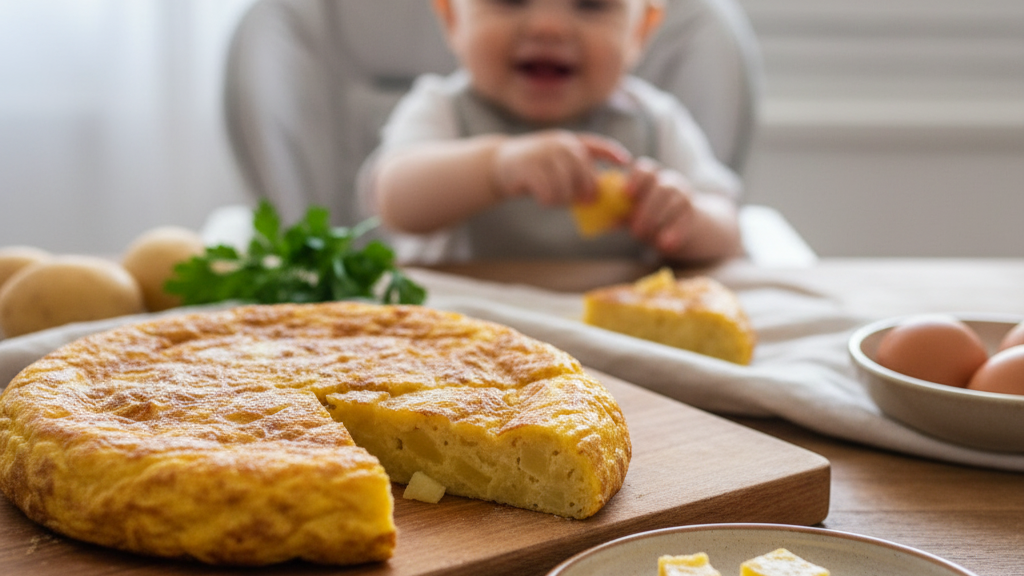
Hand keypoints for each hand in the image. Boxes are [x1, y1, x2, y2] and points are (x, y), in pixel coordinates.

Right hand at [493, 131, 630, 205]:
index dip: (612, 153)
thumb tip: (597, 195)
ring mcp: (544, 154)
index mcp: (570, 141)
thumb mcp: (557, 161)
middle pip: (584, 174)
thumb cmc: (535, 167)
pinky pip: (549, 194)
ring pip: (566, 187)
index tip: (626, 162)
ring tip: (554, 198)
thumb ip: (576, 170)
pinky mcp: (529, 167)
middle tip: (579, 200)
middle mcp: (560, 144)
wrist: (501, 162)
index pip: (596, 145)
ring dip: (563, 200)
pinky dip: (548, 201)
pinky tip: (542, 198)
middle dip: (585, 192)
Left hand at [625, 157, 695, 253]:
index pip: (645, 169)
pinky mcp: (695, 213)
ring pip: (676, 200)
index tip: (626, 194)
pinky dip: (675, 231)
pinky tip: (665, 244)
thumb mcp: (635, 216)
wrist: (688, 229)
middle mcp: (669, 183)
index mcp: (651, 180)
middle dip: (647, 207)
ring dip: (659, 219)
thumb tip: (602, 220)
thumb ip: (621, 215)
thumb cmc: (654, 219)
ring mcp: (684, 196)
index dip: (636, 179)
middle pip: (661, 186)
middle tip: (635, 229)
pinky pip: (687, 219)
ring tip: (646, 239)